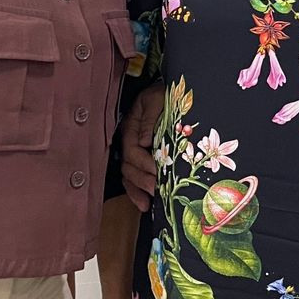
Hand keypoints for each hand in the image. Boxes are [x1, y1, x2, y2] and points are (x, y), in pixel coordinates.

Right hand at [121, 84, 164, 211]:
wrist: (170, 93)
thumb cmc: (164, 94)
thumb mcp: (157, 99)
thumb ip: (150, 117)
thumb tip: (143, 140)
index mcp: (131, 126)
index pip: (132, 149)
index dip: (144, 162)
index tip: (159, 171)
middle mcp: (129, 141)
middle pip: (128, 165)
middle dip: (142, 179)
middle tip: (157, 189)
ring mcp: (133, 151)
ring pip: (128, 175)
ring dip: (137, 190)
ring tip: (148, 202)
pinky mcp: (140, 160)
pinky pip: (132, 179)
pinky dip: (136, 193)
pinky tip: (145, 205)